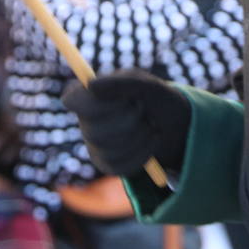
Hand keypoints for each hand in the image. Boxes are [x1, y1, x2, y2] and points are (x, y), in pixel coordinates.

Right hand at [61, 69, 190, 176]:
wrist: (176, 125)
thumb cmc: (157, 98)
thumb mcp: (147, 85)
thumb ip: (121, 82)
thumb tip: (90, 85)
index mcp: (90, 94)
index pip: (73, 100)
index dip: (94, 103)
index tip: (121, 98)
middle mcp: (86, 120)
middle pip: (94, 131)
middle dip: (129, 120)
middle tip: (143, 108)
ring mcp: (95, 144)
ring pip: (109, 150)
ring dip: (139, 136)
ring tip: (150, 125)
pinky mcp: (108, 164)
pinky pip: (120, 166)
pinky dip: (144, 153)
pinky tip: (150, 141)